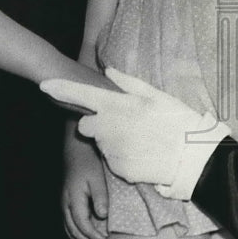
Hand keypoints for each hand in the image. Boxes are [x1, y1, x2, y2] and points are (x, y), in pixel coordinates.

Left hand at [42, 69, 222, 187]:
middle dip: (98, 124)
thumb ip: (128, 82)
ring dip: (112, 141)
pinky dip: (122, 157)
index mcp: (119, 106)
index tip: (45, 85)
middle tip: (122, 124)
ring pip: (101, 143)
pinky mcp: (118, 169)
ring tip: (139, 139)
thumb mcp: (157, 95)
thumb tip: (108, 69)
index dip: (62, 90)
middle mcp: (110, 128)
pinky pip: (112, 160)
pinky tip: (140, 153)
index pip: (81, 96)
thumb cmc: (177, 121)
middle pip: (87, 125)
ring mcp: (112, 150)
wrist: (192, 156)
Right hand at [62, 135, 108, 238]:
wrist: (76, 152)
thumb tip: (102, 216)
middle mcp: (65, 206)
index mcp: (73, 200)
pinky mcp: (66, 206)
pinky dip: (78, 237)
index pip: (82, 226)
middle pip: (74, 233)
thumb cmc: (88, 163)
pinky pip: (69, 227)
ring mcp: (64, 206)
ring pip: (69, 232)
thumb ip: (100, 197)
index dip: (94, 237)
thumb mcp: (98, 179)